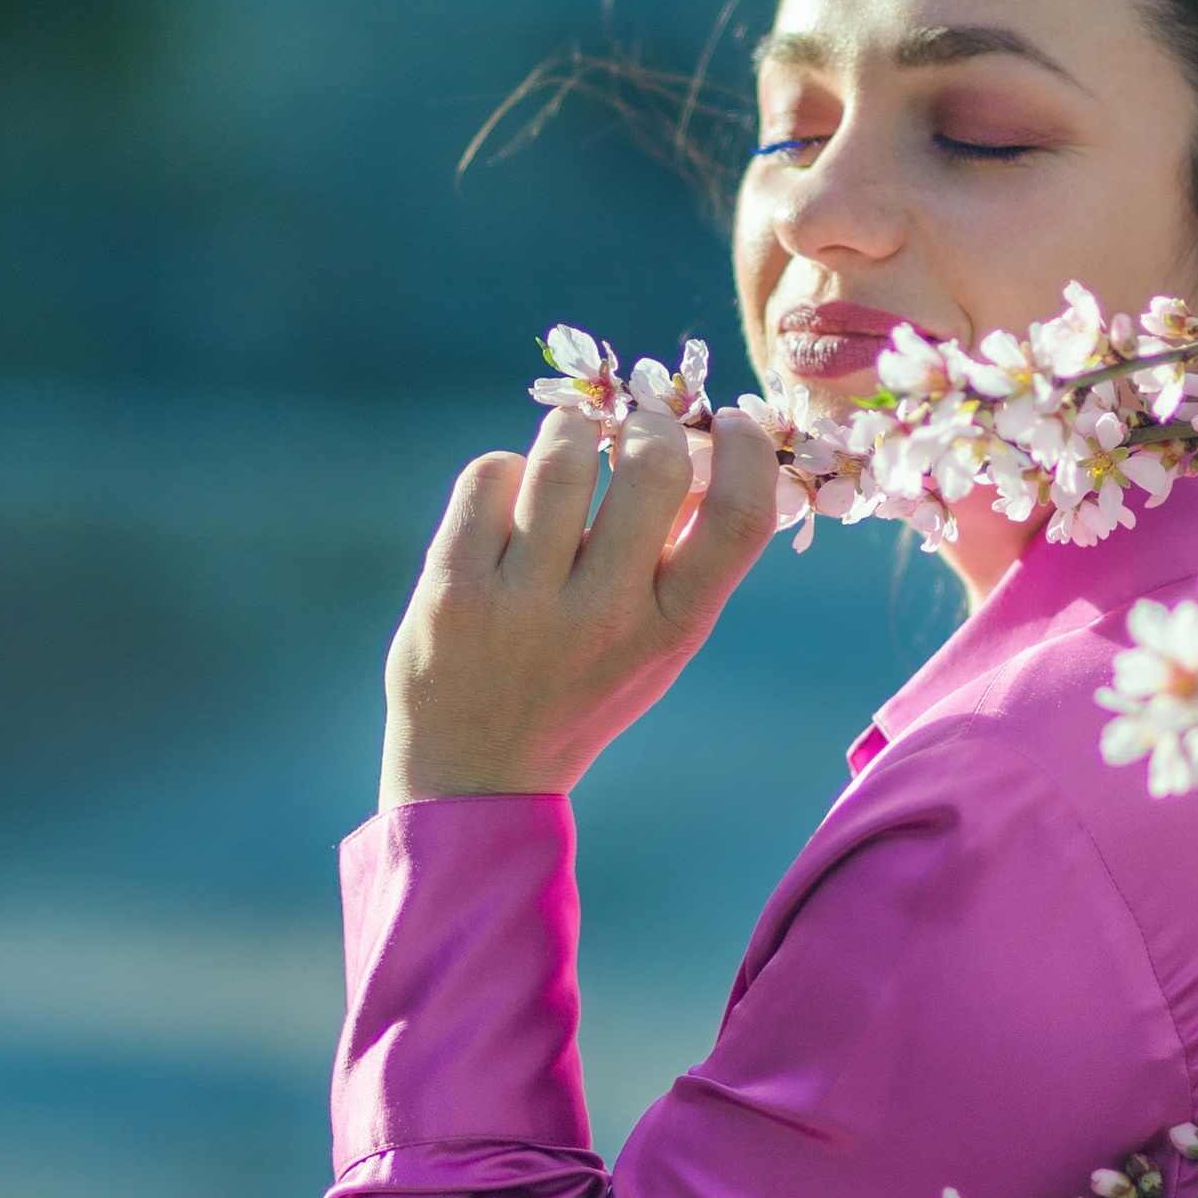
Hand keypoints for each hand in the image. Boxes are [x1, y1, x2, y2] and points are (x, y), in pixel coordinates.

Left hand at [378, 402, 778, 808]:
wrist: (475, 774)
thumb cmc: (585, 686)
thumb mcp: (659, 642)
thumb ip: (690, 555)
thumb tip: (714, 443)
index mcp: (672, 630)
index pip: (739, 517)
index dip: (745, 449)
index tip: (730, 423)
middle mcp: (603, 617)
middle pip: (654, 465)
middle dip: (649, 424)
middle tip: (636, 429)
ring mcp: (522, 602)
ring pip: (563, 453)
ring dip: (573, 431)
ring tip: (571, 447)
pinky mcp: (452, 587)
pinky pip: (491, 473)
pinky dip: (507, 469)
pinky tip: (510, 499)